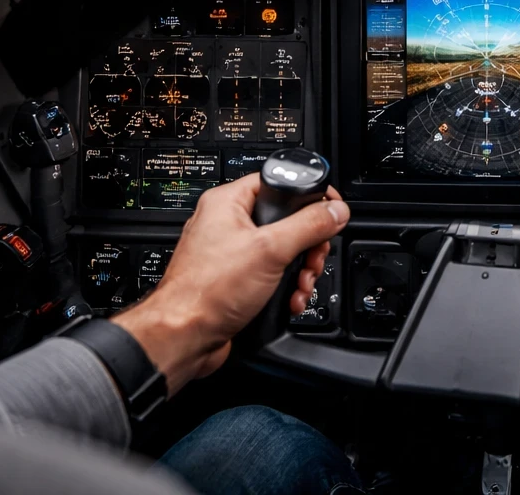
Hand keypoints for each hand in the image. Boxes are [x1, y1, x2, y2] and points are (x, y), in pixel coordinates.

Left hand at [114, 173, 348, 394]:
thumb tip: (335, 210)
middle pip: (285, 220)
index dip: (307, 195)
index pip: (277, 182)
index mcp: (227, 202)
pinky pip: (271, 273)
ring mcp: (230, 253)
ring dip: (299, 270)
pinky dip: (285, 286)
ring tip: (300, 284)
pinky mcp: (235, 279)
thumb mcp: (270, 250)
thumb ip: (309, 225)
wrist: (184, 337)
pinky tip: (289, 299)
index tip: (328, 210)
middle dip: (307, 245)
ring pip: (281, 249)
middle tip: (312, 257)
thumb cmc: (206, 291)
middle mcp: (226, 223)